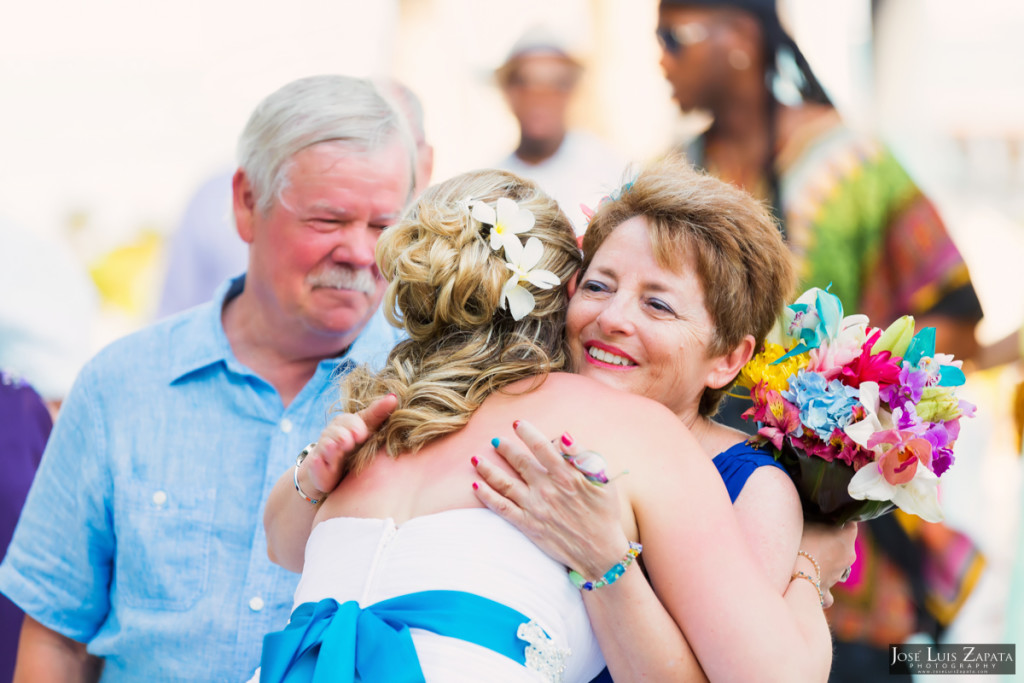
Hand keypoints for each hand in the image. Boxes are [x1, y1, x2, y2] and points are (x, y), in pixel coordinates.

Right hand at [303, 393, 397, 495]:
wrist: (334, 470)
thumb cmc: (354, 444)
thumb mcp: (366, 428)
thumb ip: (377, 414)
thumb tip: (394, 396)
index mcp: (346, 423)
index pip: (350, 421)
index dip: (355, 426)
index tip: (362, 433)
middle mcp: (333, 434)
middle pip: (336, 430)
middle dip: (343, 434)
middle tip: (353, 439)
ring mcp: (324, 450)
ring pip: (326, 445)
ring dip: (333, 446)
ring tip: (342, 446)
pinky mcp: (317, 467)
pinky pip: (316, 464)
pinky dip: (319, 463)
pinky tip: (322, 462)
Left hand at [471, 420, 628, 577]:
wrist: (599, 553)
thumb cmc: (604, 514)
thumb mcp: (603, 481)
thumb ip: (582, 457)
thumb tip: (563, 436)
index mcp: (565, 475)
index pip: (541, 446)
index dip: (527, 432)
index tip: (518, 424)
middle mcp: (547, 489)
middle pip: (519, 462)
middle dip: (505, 448)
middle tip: (496, 440)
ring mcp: (534, 507)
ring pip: (504, 483)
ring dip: (488, 469)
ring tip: (476, 459)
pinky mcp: (527, 525)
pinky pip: (501, 508)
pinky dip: (486, 496)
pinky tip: (475, 485)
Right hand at [798, 522, 857, 607]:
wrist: (792, 572)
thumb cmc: (799, 541)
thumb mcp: (807, 521)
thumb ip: (817, 519)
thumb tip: (818, 516)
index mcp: (847, 537)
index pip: (851, 523)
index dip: (840, 520)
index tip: (828, 518)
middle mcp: (849, 556)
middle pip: (844, 544)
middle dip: (832, 540)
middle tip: (814, 536)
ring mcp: (840, 574)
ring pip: (836, 565)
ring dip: (826, 560)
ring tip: (806, 556)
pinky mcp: (827, 590)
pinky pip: (827, 591)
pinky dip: (821, 587)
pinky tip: (812, 584)